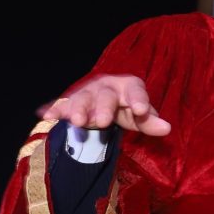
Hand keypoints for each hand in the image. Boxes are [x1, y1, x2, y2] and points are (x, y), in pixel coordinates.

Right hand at [42, 75, 171, 135]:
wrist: (105, 103)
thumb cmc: (127, 108)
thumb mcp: (140, 115)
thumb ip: (150, 122)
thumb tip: (166, 128)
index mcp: (128, 86)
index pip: (135, 90)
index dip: (139, 99)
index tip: (141, 110)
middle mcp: (106, 86)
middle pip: (105, 96)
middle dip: (103, 108)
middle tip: (102, 122)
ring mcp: (87, 93)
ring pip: (82, 99)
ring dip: (78, 110)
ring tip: (77, 122)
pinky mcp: (70, 102)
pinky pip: (61, 105)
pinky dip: (54, 109)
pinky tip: (47, 115)